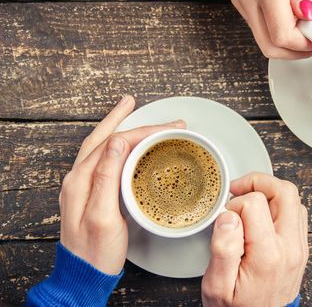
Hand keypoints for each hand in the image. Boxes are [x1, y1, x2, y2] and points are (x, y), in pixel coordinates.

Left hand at [59, 95, 185, 273]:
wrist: (83, 275)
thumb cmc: (94, 252)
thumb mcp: (103, 216)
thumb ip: (107, 177)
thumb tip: (117, 141)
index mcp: (81, 180)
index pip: (114, 143)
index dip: (141, 131)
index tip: (166, 127)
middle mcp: (79, 178)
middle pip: (103, 138)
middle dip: (122, 119)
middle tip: (138, 102)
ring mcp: (83, 185)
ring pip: (102, 146)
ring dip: (116, 127)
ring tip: (129, 111)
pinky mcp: (91, 193)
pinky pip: (104, 159)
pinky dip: (116, 145)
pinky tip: (125, 144)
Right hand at [202, 173, 307, 305]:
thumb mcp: (217, 287)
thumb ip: (223, 249)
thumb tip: (229, 216)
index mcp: (268, 255)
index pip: (255, 203)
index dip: (235, 203)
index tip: (225, 218)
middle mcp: (290, 247)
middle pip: (285, 191)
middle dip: (258, 182)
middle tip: (238, 190)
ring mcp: (299, 247)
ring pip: (294, 199)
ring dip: (269, 193)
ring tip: (248, 203)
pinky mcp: (301, 248)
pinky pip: (296, 213)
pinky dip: (278, 205)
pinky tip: (261, 215)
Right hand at [229, 0, 311, 58]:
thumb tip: (308, 16)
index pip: (282, 35)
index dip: (303, 45)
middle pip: (269, 46)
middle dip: (294, 51)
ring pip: (263, 38)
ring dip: (286, 40)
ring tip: (305, 22)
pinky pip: (258, 24)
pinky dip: (276, 27)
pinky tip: (290, 15)